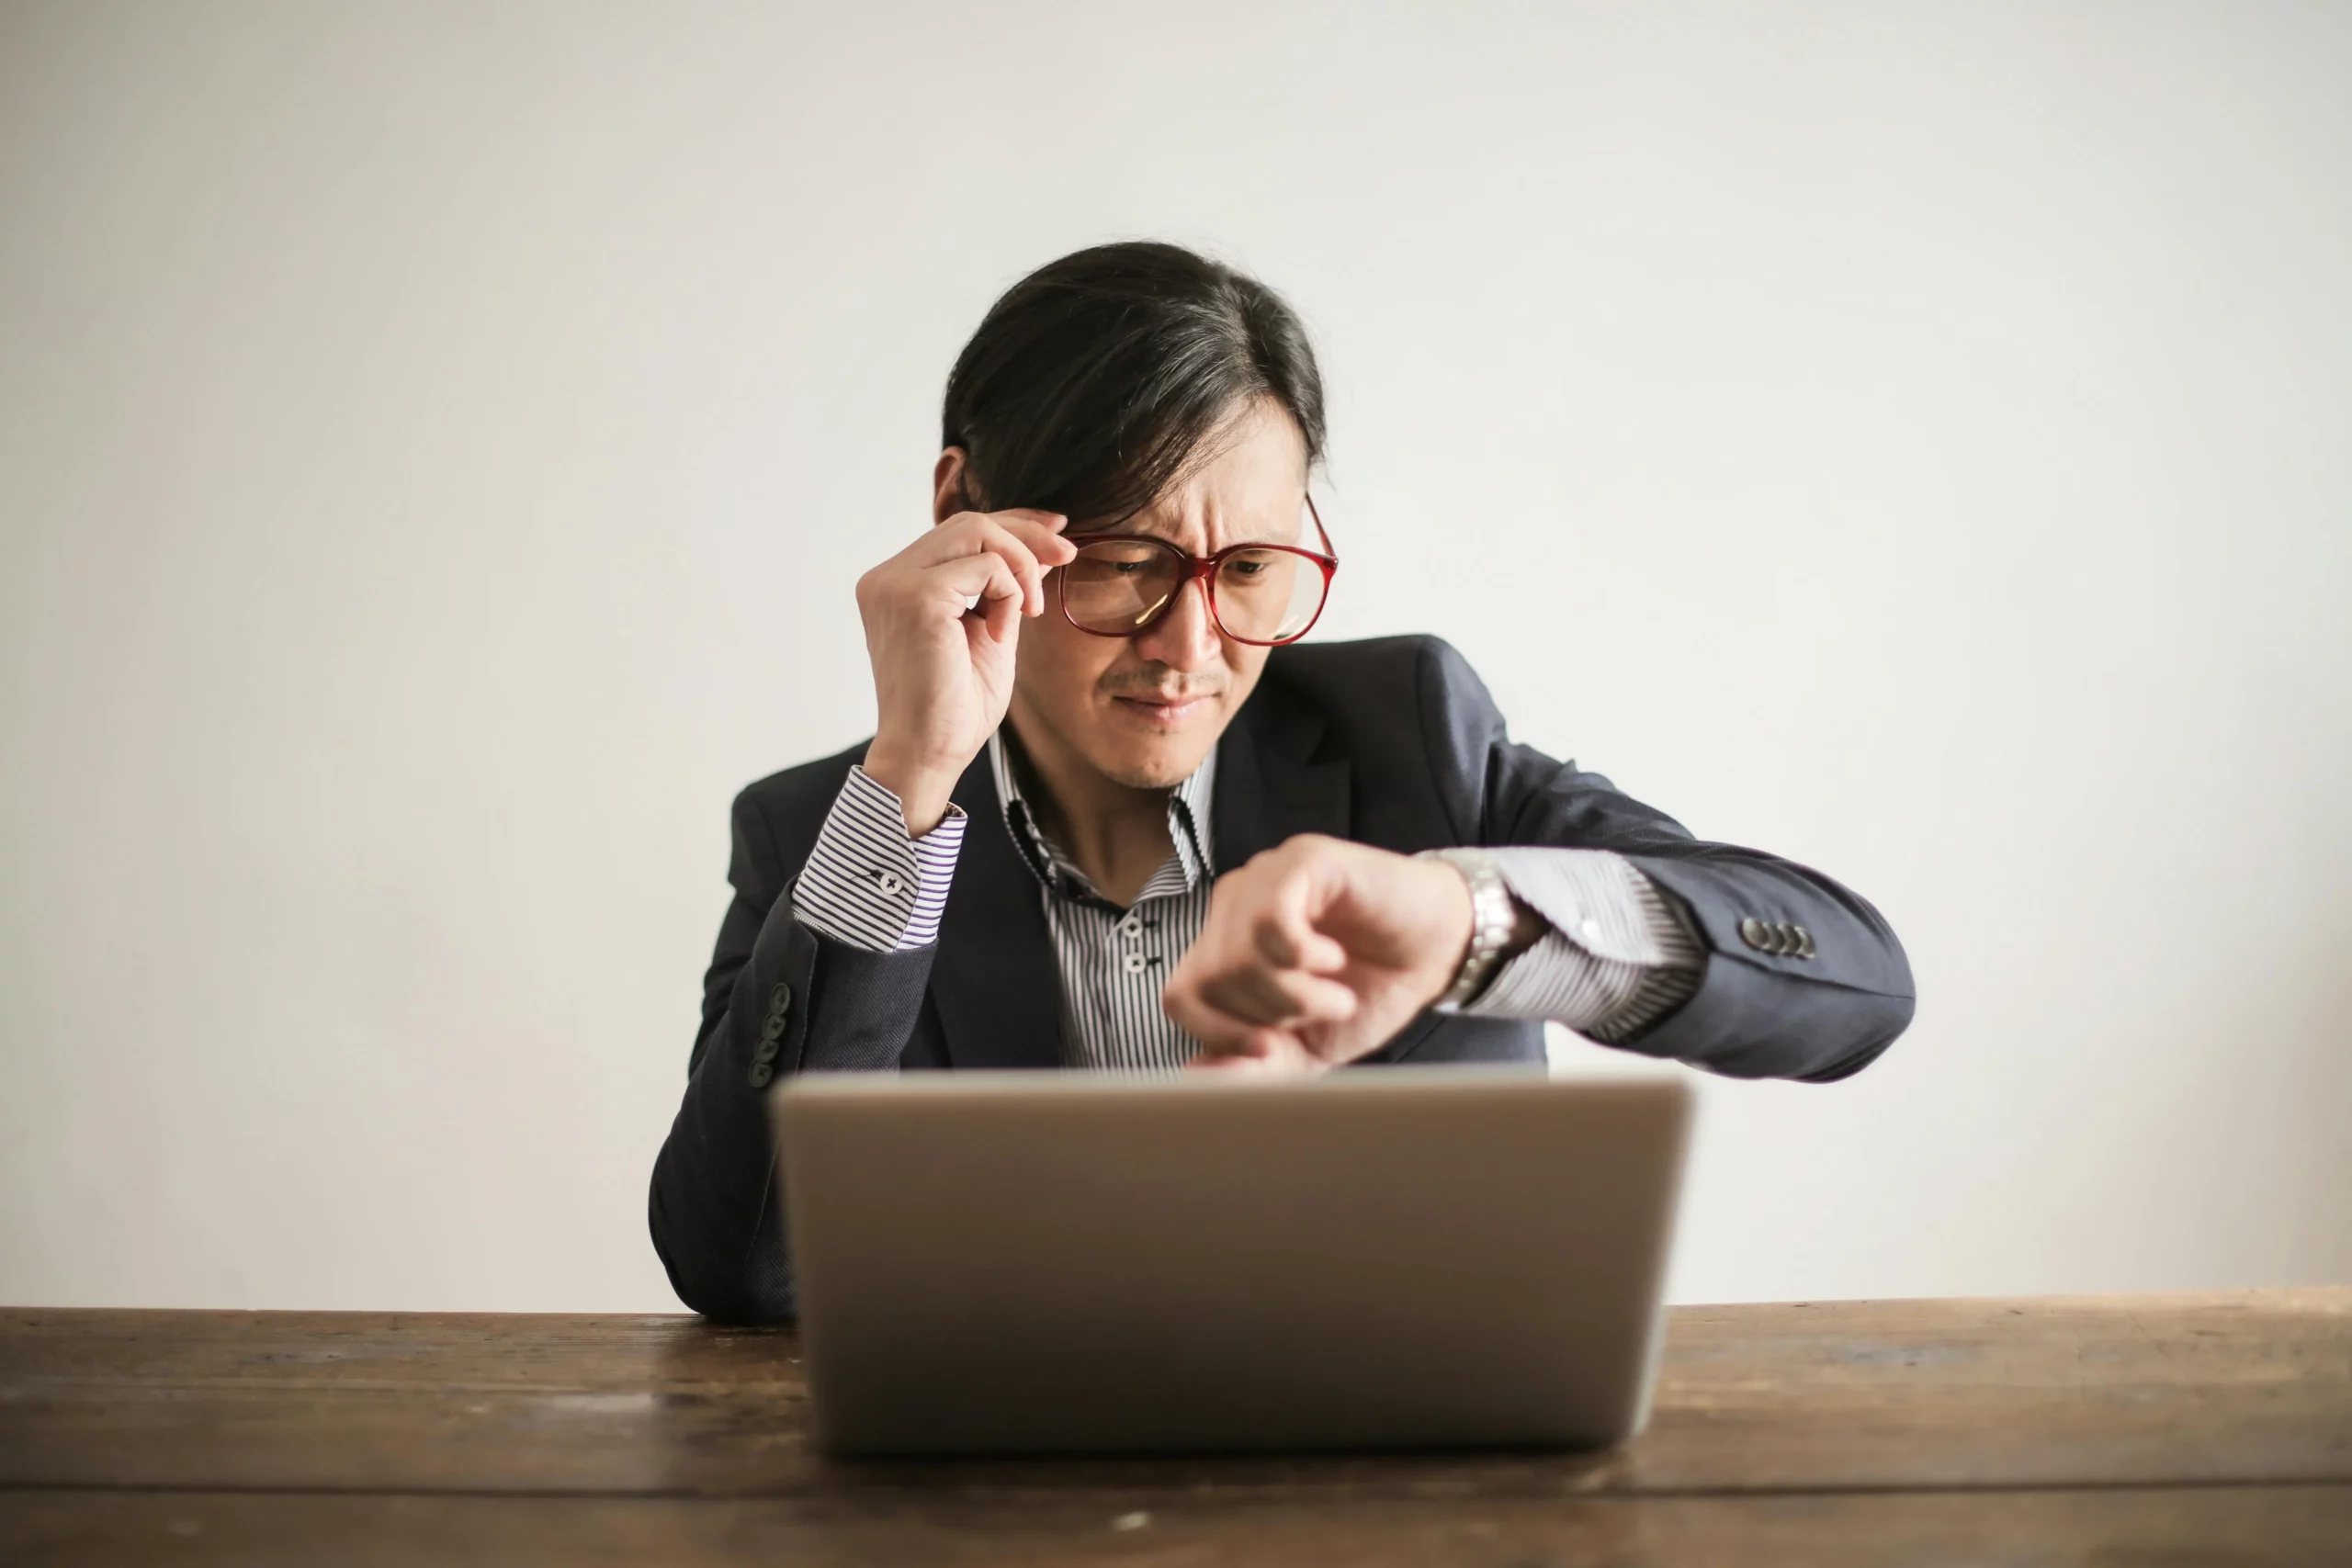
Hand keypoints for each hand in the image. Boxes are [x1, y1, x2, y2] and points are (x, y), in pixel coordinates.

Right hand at [856, 509, 1075, 831]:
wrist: (930, 754)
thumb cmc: (955, 707)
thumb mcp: (989, 631)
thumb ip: (1003, 588)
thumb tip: (1041, 546)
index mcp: (897, 584)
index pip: (958, 531)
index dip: (1012, 524)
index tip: (1057, 533)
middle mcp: (887, 577)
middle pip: (968, 521)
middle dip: (1026, 534)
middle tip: (1067, 558)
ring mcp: (895, 584)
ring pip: (976, 530)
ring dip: (1020, 565)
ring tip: (1031, 611)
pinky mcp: (916, 597)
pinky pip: (986, 566)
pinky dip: (1010, 594)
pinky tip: (1004, 633)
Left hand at [1161, 835, 1476, 1075]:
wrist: (1439, 951)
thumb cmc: (1370, 991)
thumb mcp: (1308, 1048)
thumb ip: (1253, 1066)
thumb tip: (1194, 1076)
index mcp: (1224, 945)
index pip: (1180, 996)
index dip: (1220, 1034)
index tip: (1273, 1048)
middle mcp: (1234, 906)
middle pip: (1208, 979)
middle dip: (1268, 1016)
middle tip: (1318, 1012)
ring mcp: (1264, 878)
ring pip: (1236, 955)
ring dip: (1294, 994)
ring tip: (1336, 992)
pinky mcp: (1301, 861)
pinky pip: (1270, 919)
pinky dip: (1304, 956)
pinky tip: (1333, 958)